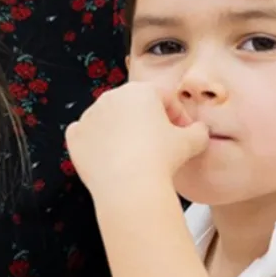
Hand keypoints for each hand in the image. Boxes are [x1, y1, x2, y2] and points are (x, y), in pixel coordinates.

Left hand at [65, 82, 208, 201]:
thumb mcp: (192, 142)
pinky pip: (87, 135)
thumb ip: (199, 131)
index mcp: (140, 90)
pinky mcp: (75, 136)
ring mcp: (89, 115)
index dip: (177, 115)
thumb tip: (200, 130)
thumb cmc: (161, 159)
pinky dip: (96, 143)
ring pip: (109, 119)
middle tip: (160, 145)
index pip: (164, 97)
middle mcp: (111, 96)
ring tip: (135, 155)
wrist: (128, 186)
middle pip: (134, 106)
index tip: (183, 133)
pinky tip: (110, 158)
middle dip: (148, 121)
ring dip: (121, 131)